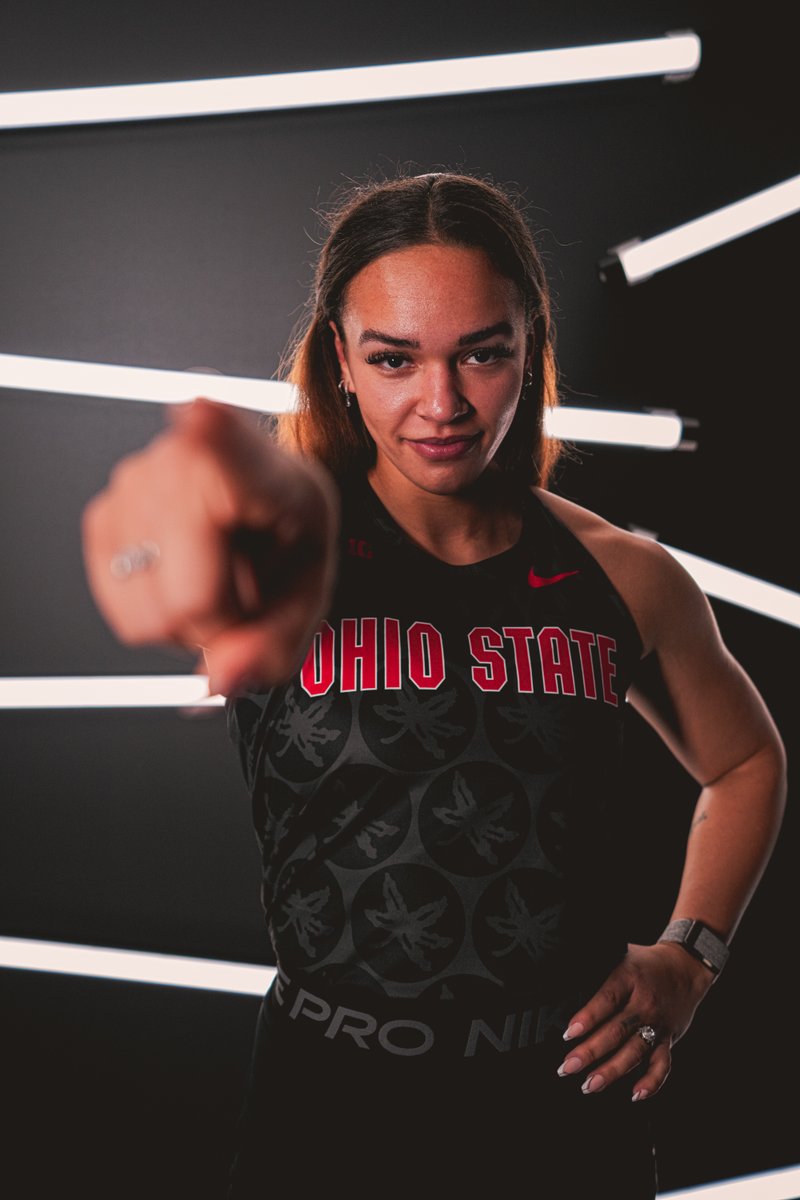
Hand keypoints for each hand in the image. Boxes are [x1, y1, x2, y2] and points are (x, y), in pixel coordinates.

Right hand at [82, 398, 338, 693]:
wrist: (267, 507)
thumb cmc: (290, 538)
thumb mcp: (309, 596)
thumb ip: (273, 645)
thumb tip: (219, 682)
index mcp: (263, 469)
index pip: (226, 442)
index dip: (211, 433)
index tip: (201, 409)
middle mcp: (186, 462)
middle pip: (187, 600)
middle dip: (220, 624)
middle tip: (246, 592)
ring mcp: (136, 484)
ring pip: (149, 616)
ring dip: (187, 619)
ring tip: (217, 577)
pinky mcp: (104, 513)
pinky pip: (123, 610)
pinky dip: (155, 609)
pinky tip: (185, 574)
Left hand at [556, 941, 714, 1100]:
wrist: (685, 968)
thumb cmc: (645, 963)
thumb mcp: (620, 954)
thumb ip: (598, 971)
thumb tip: (565, 980)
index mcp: (629, 978)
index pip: (607, 999)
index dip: (588, 1017)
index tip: (568, 1034)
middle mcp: (645, 1003)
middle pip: (617, 1031)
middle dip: (590, 1052)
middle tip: (568, 1067)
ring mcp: (658, 1024)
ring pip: (634, 1052)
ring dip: (612, 1071)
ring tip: (589, 1085)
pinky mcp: (668, 1040)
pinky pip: (662, 1065)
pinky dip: (651, 1082)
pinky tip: (635, 1095)